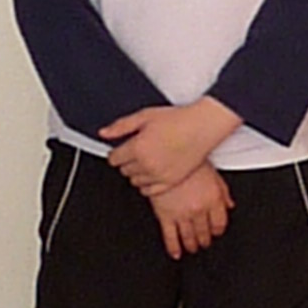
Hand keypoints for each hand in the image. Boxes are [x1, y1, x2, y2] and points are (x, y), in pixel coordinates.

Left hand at [102, 97, 238, 194]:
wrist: (203, 127)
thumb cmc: (178, 119)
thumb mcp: (145, 116)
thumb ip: (121, 126)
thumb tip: (104, 133)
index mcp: (137, 148)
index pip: (114, 158)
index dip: (117, 152)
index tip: (122, 149)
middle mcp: (146, 164)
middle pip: (123, 170)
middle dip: (127, 161)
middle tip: (137, 151)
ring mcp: (158, 175)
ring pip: (135, 181)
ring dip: (137, 172)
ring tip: (147, 160)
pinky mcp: (170, 182)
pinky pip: (149, 191)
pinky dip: (147, 184)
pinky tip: (152, 173)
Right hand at [149, 163, 232, 258]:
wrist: (167, 157)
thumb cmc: (190, 161)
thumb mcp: (213, 173)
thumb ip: (223, 191)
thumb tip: (230, 204)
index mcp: (213, 199)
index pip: (220, 223)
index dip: (218, 230)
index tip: (216, 233)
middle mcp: (199, 209)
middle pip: (205, 232)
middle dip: (205, 240)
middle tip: (204, 243)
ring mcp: (182, 214)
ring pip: (189, 236)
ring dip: (192, 245)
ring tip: (193, 248)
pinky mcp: (165, 215)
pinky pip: (170, 236)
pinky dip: (173, 247)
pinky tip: (176, 253)